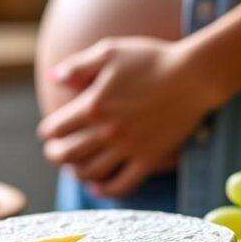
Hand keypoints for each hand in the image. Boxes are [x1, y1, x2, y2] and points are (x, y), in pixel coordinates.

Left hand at [38, 37, 217, 196]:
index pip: (55, 128)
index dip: (48, 132)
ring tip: (74, 168)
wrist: (193, 75)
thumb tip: (51, 79)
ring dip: (75, 172)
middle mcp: (106, 131)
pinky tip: (98, 185)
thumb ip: (76, 66)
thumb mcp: (110, 52)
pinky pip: (122, 184)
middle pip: (67, 154)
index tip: (48, 132)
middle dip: (55, 155)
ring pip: (90, 172)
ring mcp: (127, 148)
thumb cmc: (151, 59)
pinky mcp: (148, 159)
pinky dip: (105, 190)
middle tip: (55, 152)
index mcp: (92, 105)